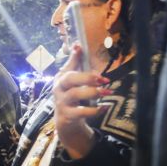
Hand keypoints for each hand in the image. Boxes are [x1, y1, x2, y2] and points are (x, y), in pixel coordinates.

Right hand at [53, 44, 111, 159]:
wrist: (65, 121)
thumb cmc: (69, 96)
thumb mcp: (71, 79)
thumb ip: (74, 62)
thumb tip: (77, 44)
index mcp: (61, 79)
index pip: (68, 66)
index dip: (76, 59)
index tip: (83, 51)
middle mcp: (59, 89)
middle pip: (69, 79)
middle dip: (86, 77)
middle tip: (103, 78)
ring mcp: (62, 103)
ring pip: (75, 94)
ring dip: (93, 92)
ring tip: (107, 91)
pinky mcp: (68, 116)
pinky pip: (81, 112)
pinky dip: (95, 110)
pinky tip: (105, 107)